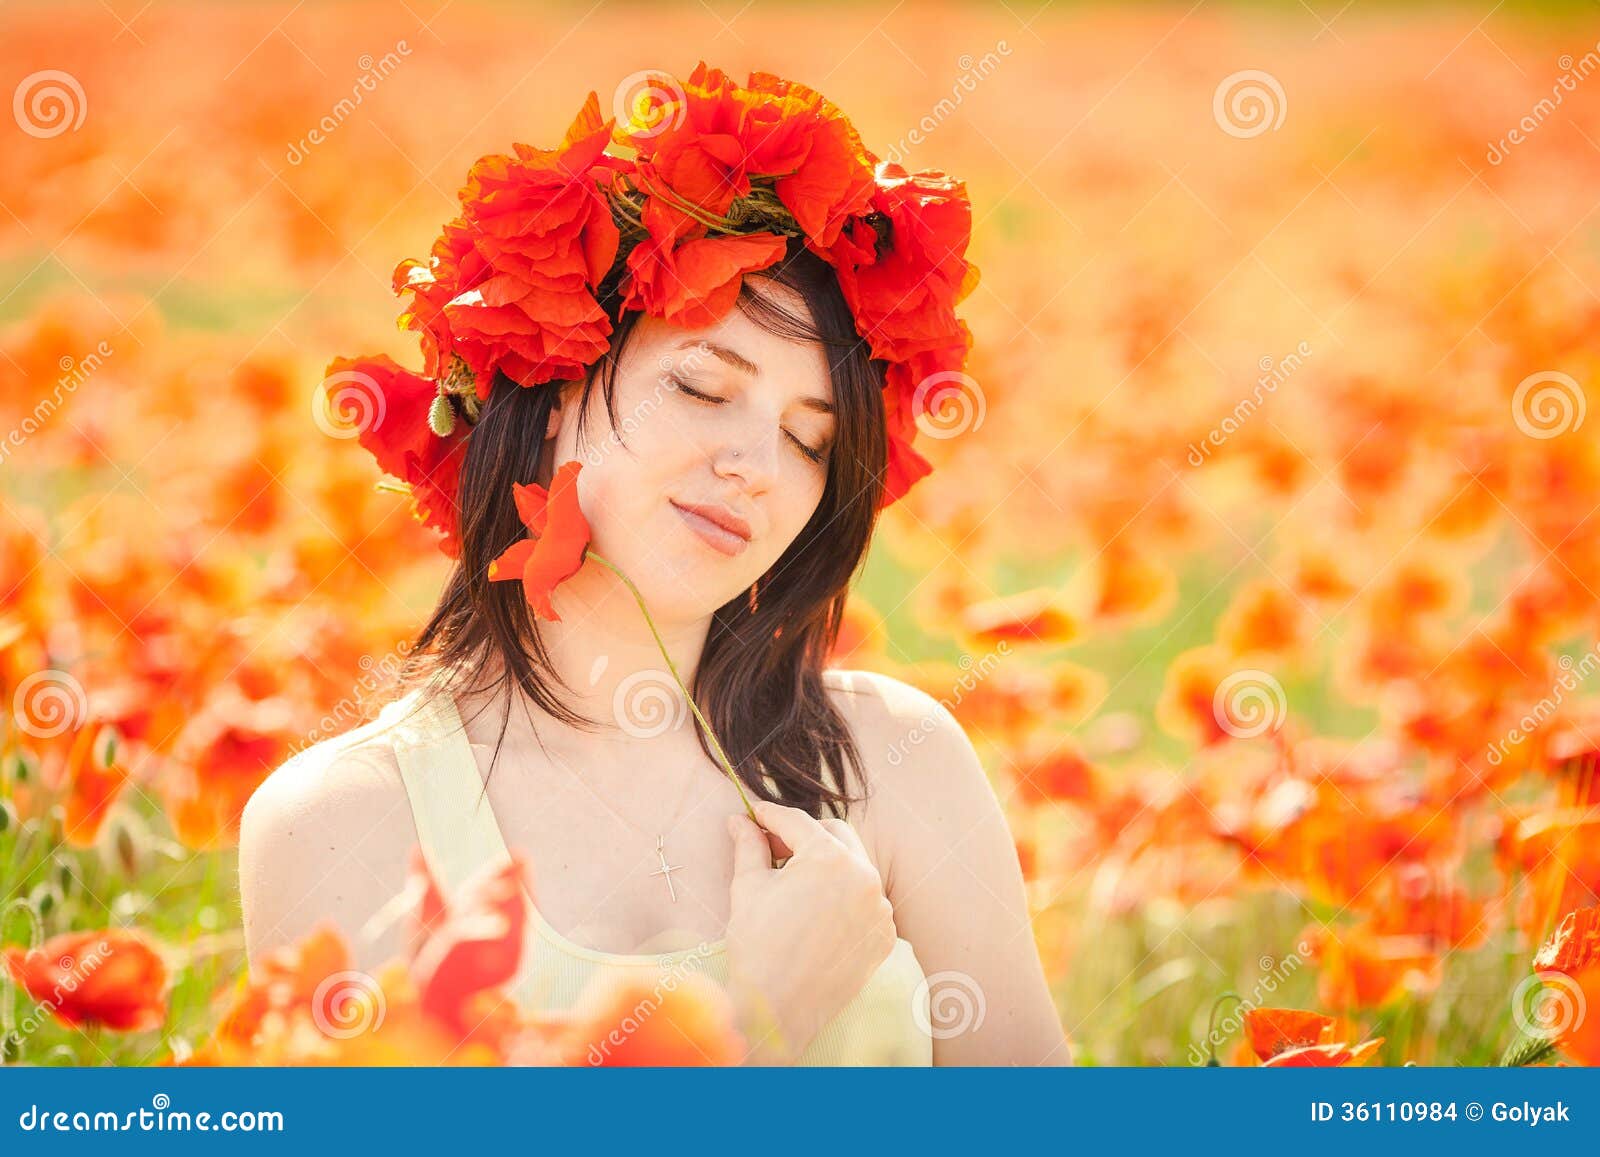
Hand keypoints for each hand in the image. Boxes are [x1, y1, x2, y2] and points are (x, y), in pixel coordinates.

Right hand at [723, 799, 897, 1062]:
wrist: (776, 1012)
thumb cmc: (757, 946)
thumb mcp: (748, 887)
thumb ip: (749, 845)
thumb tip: (739, 820)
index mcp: (830, 859)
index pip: (798, 823)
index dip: (771, 815)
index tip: (755, 813)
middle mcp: (865, 877)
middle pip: (835, 836)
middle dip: (805, 836)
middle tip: (773, 845)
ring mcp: (880, 909)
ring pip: (854, 868)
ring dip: (827, 866)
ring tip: (793, 880)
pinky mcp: (884, 936)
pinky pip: (865, 902)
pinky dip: (844, 898)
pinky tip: (815, 910)